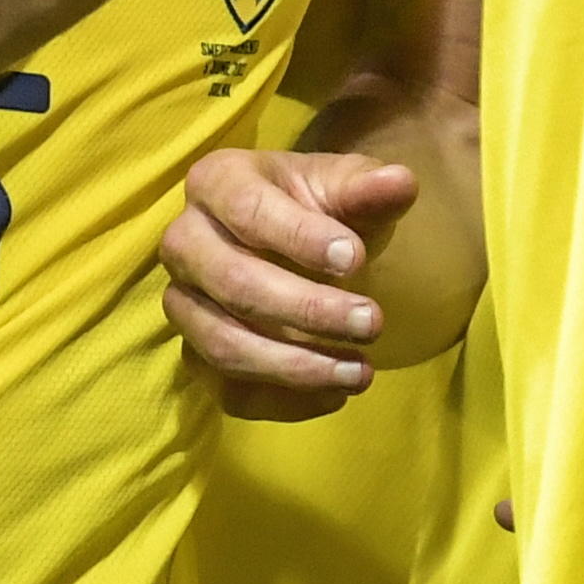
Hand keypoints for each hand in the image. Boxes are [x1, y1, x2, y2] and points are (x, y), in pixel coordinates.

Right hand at [160, 141, 420, 416]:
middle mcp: (184, 243)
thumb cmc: (318, 209)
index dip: (301, 238)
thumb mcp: (344, 188)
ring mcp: (183, 304)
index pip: (248, 211)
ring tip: (361, 371)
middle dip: (308, 311)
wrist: (301, 249)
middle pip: (234, 284)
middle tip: (373, 323)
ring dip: (297, 367)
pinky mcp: (196, 355)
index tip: (357, 259)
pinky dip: (285, 401)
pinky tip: (336, 393)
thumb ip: (367, 187)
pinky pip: (228, 391)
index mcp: (215, 182)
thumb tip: (399, 184)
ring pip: (224, 345)